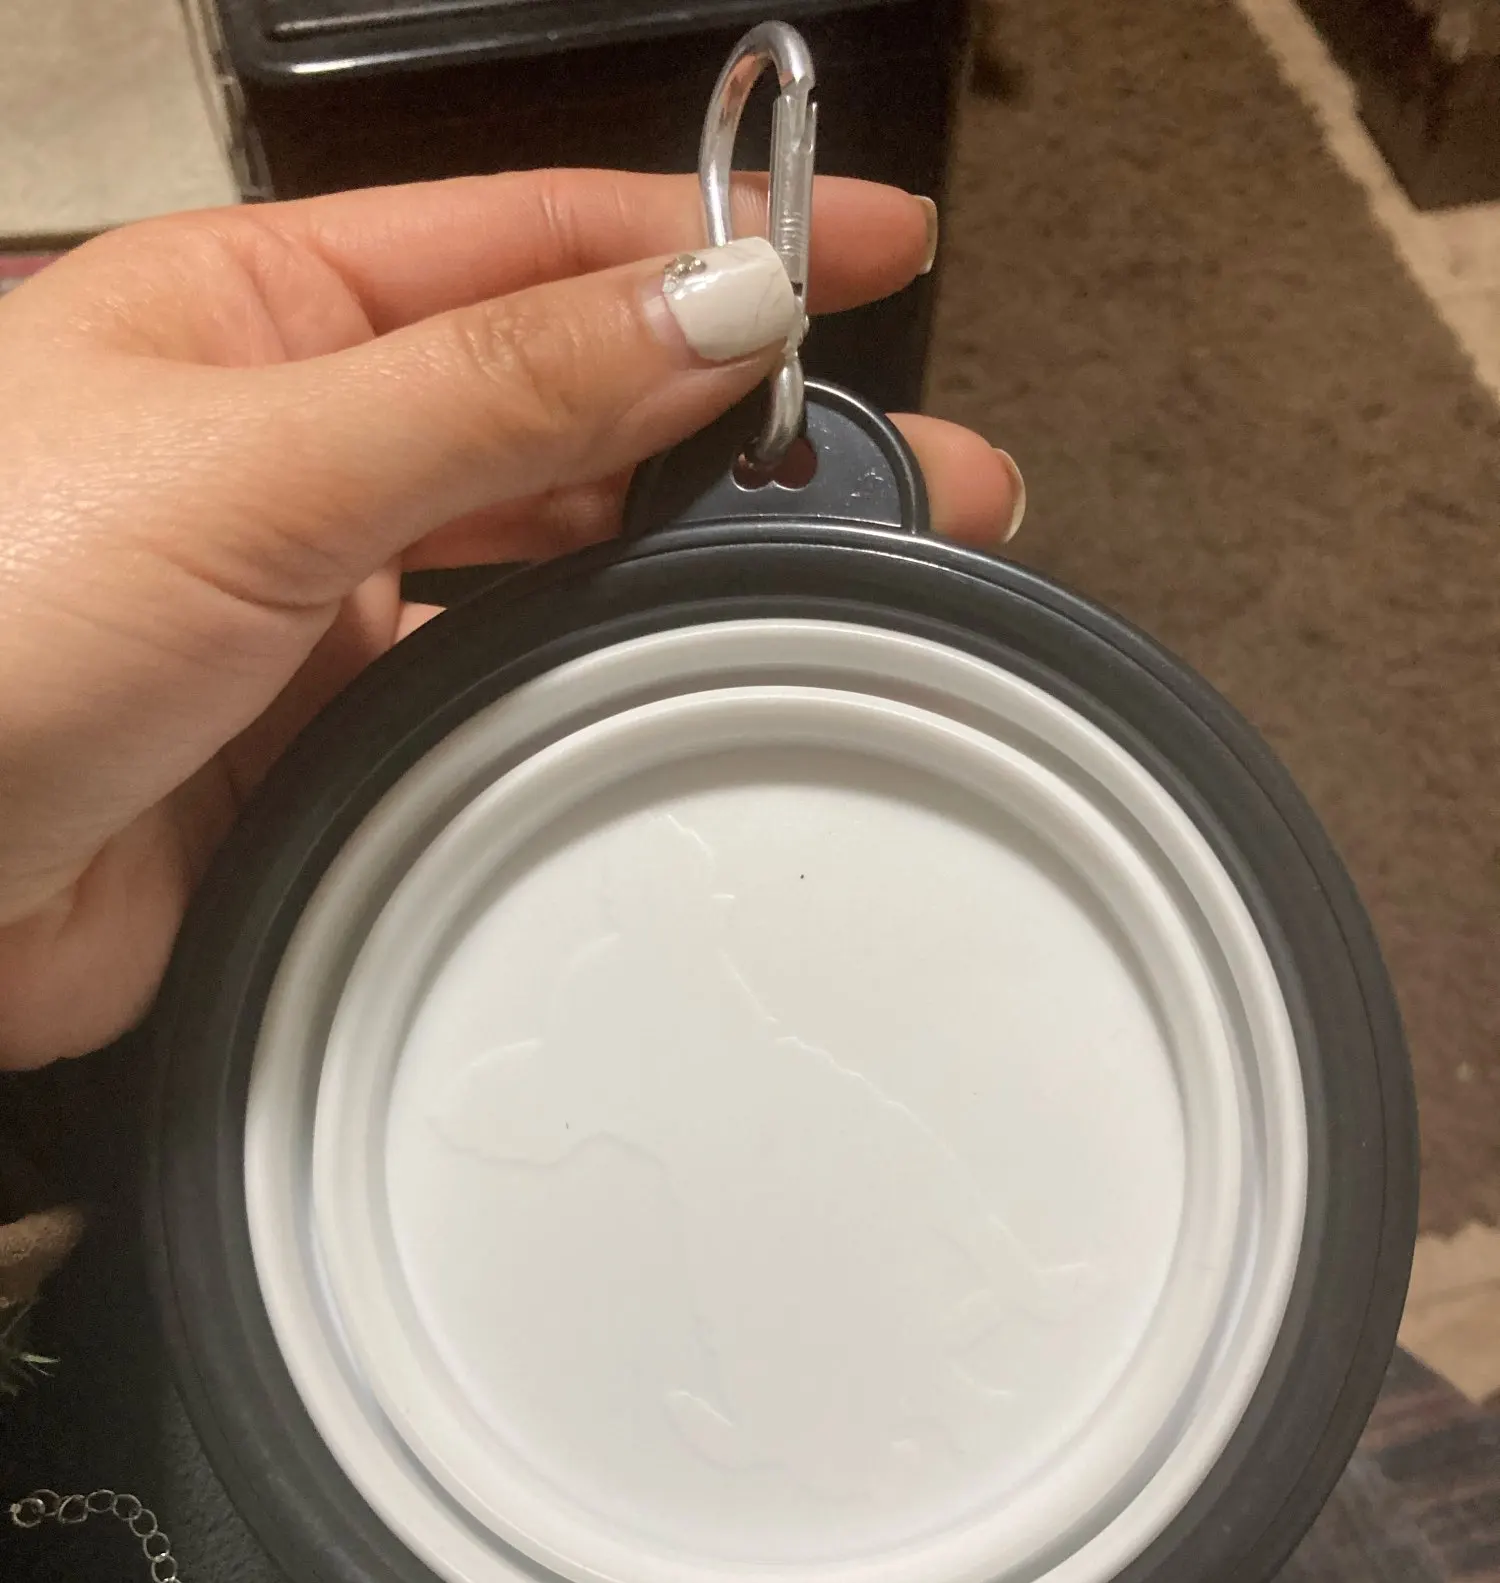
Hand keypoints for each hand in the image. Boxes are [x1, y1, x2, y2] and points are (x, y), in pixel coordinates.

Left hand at [0, 171, 1022, 1067]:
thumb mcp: (256, 459)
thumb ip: (495, 389)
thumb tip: (703, 301)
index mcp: (269, 312)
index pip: (537, 242)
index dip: (709, 231)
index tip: (870, 239)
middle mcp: (306, 449)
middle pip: (568, 408)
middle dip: (740, 422)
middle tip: (908, 460)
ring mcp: (321, 606)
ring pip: (543, 568)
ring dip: (677, 568)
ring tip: (833, 579)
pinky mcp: (327, 749)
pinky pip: (495, 708)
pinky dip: (583, 707)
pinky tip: (668, 705)